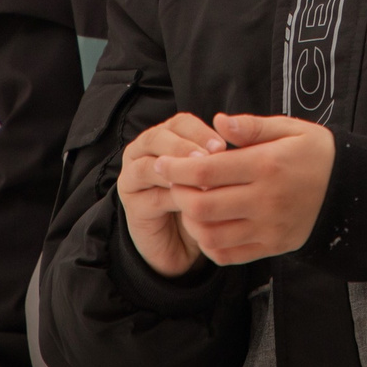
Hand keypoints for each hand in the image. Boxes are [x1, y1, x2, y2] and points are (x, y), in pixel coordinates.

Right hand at [118, 112, 224, 277]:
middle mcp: (142, 152)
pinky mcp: (132, 205)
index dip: (199, 131)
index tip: (221, 146)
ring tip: (199, 182)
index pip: (180, 122)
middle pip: (157, 137)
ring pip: (146, 165)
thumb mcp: (214, 176)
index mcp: (165, 136)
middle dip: (184, 147)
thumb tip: (234, 139)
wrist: (183, 244)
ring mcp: (132, 178)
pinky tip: (189, 203)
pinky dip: (170, 197)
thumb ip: (219, 157)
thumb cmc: (203, 201)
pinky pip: (148, 196)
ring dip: (174, 172)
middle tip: (207, 159)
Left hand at [154, 113, 336, 267]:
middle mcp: (265, 200)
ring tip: (190, 202)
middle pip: (203, 206)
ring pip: (211, 234)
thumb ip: (251, 126)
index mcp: (267, 166)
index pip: (207, 171)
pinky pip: (228, 254)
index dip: (177, 168)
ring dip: (191, 220)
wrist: (351, 190)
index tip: (163, 162)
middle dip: (179, 194)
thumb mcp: (290, 128)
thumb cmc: (316, 153)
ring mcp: (268, 228)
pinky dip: (209, 242)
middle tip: (174, 182)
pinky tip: (208, 225)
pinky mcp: (271, 247)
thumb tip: (218, 122)